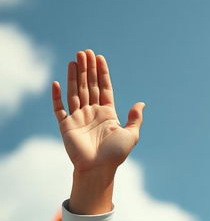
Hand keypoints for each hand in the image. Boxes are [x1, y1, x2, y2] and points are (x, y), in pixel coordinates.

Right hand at [52, 49, 143, 173]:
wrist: (98, 169)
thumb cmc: (115, 155)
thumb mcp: (131, 135)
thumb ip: (135, 119)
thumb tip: (141, 103)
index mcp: (107, 114)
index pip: (104, 89)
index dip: (102, 73)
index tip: (99, 57)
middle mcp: (92, 113)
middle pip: (89, 86)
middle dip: (87, 69)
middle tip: (84, 51)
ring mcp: (78, 118)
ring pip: (75, 92)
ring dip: (74, 76)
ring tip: (75, 59)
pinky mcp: (66, 125)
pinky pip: (59, 108)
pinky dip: (57, 96)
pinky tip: (57, 83)